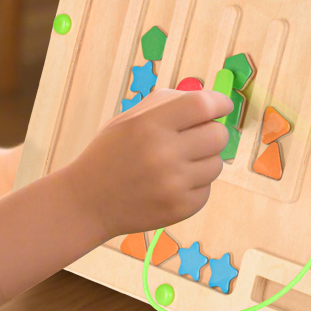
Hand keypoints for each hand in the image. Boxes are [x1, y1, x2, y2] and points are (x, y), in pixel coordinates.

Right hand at [67, 86, 232, 234]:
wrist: (87, 202)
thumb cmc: (112, 152)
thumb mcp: (129, 118)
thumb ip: (169, 103)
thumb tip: (212, 102)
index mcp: (149, 125)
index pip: (201, 105)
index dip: (219, 102)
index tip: (223, 105)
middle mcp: (163, 154)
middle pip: (218, 135)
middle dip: (213, 131)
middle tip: (198, 136)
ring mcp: (173, 185)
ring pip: (217, 164)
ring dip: (204, 160)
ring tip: (178, 162)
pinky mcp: (180, 209)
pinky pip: (207, 189)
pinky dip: (195, 184)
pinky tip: (171, 184)